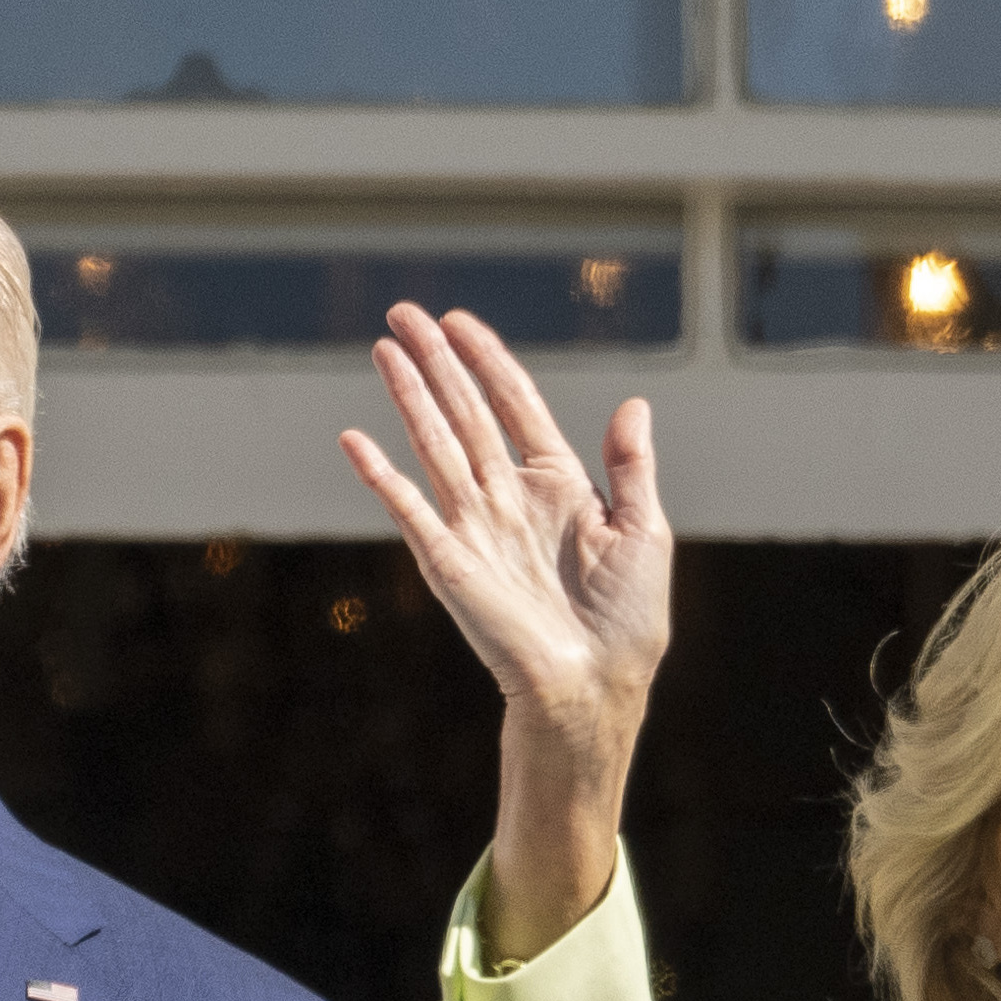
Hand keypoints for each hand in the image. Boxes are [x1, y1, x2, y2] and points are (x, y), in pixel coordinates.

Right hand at [341, 306, 667, 960]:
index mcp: (560, 485)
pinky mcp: (447, 560)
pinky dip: (380, 473)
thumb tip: (632, 403)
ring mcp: (474, 526)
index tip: (460, 321)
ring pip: (435, 442)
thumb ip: (632, 467)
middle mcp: (510, 497)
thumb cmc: (627, 623)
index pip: (515, 405)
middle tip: (402, 312)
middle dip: (435, 361)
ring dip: (408, 395)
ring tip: (383, 347)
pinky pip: (407, 506)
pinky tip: (354, 438)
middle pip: (466, 411)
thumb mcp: (646, 532)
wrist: (592, 688)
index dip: (488, 360)